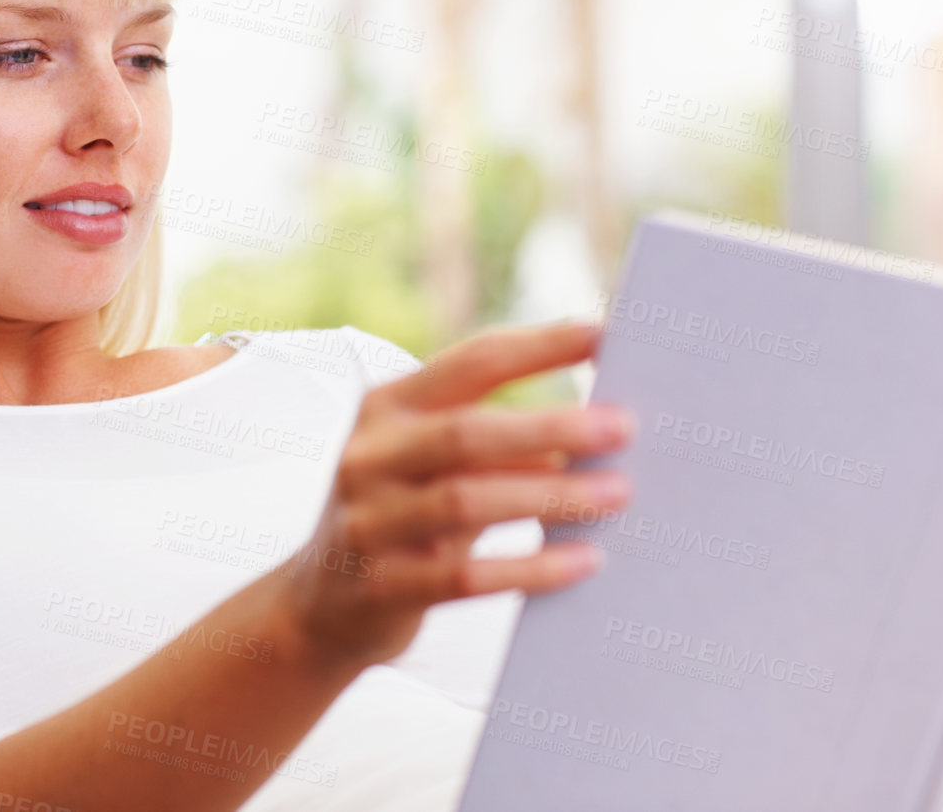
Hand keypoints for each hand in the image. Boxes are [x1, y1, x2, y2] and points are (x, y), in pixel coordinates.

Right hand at [271, 320, 633, 669]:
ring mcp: (368, 521)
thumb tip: (593, 427)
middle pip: (466, 432)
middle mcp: (368, 455)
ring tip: (617, 495)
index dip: (538, 347)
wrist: (320, 607)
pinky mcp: (380, 585)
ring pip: (465, 501)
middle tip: (622, 427)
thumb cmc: (402, 520)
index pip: (470, 363)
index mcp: (386, 407)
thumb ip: (493, 442)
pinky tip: (584, 561)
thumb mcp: (433, 467)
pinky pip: (465, 576)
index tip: (603, 336)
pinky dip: (530, 567)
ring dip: (550, 496)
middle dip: (550, 426)